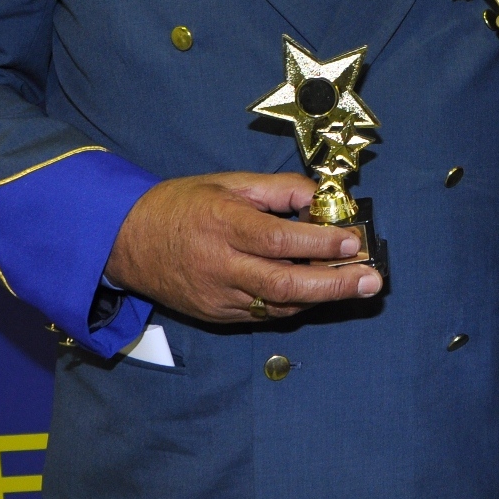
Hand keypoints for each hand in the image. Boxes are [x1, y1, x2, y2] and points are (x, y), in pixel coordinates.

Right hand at [104, 172, 382, 323]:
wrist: (126, 241)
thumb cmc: (182, 205)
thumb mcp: (228, 183)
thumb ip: (278, 190)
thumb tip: (321, 199)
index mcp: (223, 225)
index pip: (279, 240)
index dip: (319, 243)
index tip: (353, 240)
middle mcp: (220, 266)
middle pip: (285, 284)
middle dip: (335, 285)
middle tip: (371, 280)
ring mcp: (218, 296)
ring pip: (280, 305)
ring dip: (322, 296)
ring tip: (355, 284)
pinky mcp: (217, 315)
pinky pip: (265, 313)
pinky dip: (296, 303)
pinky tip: (318, 291)